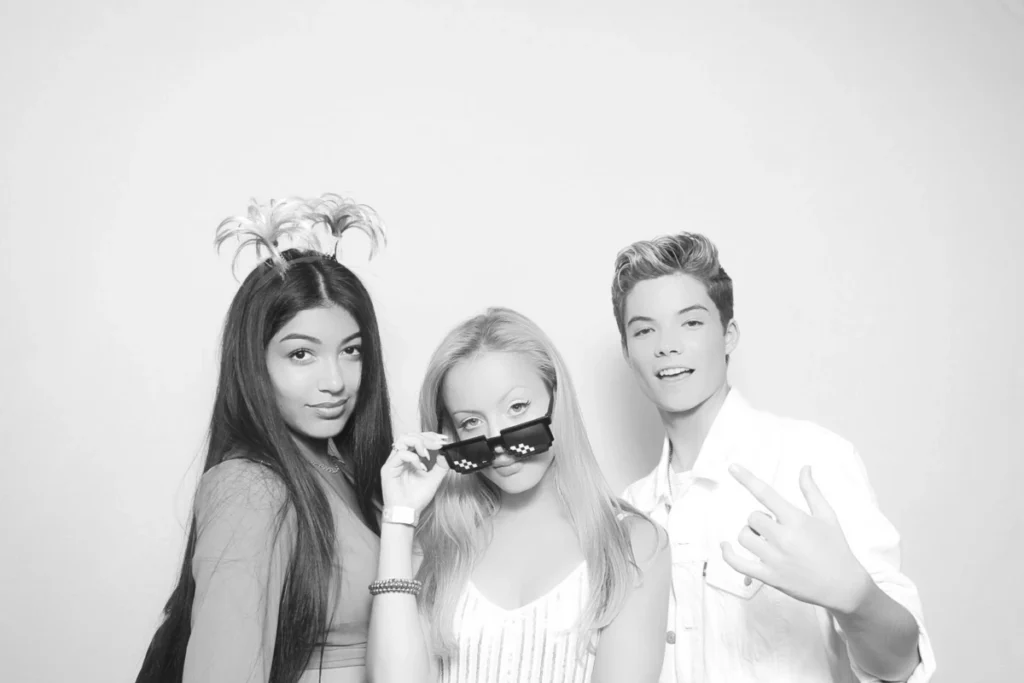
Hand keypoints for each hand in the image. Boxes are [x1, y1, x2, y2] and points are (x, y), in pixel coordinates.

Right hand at [380, 432, 450, 512]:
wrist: (407, 513)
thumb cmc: (417, 498)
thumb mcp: (434, 479)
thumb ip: (440, 466)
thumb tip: (446, 453)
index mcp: (409, 458)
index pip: (418, 438)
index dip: (430, 436)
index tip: (443, 439)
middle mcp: (400, 458)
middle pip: (410, 435)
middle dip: (426, 437)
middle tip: (438, 444)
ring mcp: (393, 462)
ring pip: (402, 439)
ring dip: (418, 443)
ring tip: (427, 455)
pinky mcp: (388, 469)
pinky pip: (400, 454)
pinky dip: (413, 458)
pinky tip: (421, 467)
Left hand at [721, 464, 871, 615]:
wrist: (844, 586)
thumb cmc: (836, 548)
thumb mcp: (827, 516)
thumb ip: (811, 491)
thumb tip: (804, 467)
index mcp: (797, 520)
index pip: (766, 494)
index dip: (747, 478)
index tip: (732, 467)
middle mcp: (784, 538)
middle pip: (753, 517)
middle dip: (759, 519)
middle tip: (773, 527)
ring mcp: (775, 559)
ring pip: (745, 537)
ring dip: (749, 534)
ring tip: (763, 539)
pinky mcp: (769, 577)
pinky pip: (738, 564)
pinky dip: (727, 554)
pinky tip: (725, 547)